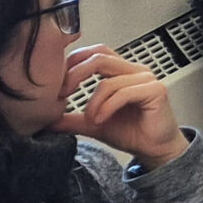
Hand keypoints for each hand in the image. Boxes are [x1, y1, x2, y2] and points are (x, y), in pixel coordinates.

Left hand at [51, 46, 186, 169]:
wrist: (155, 149)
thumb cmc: (132, 132)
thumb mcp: (93, 123)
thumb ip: (72, 118)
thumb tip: (46, 120)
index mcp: (122, 71)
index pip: (95, 53)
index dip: (74, 62)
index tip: (59, 86)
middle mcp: (135, 71)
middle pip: (100, 58)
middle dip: (75, 74)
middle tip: (62, 94)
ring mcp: (147, 79)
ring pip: (109, 81)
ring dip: (93, 103)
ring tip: (90, 119)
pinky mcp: (156, 90)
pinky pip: (123, 93)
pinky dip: (107, 107)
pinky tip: (100, 120)